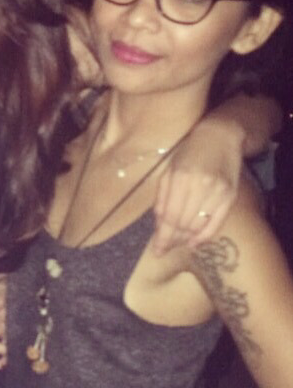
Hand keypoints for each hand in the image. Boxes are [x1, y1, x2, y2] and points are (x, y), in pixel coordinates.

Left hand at [152, 121, 241, 253]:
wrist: (220, 137)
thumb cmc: (188, 152)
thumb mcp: (168, 171)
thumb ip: (162, 197)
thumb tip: (159, 223)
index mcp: (181, 179)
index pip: (170, 217)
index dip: (163, 236)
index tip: (157, 250)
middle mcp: (200, 187)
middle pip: (184, 224)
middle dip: (172, 240)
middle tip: (163, 248)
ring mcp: (218, 193)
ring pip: (199, 226)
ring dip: (186, 239)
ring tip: (176, 244)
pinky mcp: (230, 196)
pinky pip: (216, 223)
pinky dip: (205, 236)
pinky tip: (194, 243)